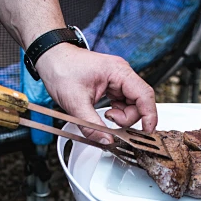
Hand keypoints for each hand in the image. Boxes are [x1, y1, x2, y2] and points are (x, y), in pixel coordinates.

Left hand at [35, 44, 157, 142]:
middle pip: (139, 104)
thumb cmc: (61, 69)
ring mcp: (117, 82)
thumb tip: (107, 141)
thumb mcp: (75, 102)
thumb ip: (91, 125)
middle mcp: (122, 75)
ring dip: (121, 118)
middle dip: (127, 119)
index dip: (149, 116)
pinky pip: (121, 105)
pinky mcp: (111, 88)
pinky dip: (115, 114)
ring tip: (104, 117)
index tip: (147, 133)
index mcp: (119, 72)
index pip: (145, 95)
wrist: (50, 59)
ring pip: (131, 106)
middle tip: (110, 122)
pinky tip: (104, 115)